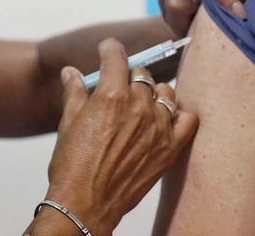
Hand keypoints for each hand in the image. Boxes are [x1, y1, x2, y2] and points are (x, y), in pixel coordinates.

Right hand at [34, 40, 197, 235]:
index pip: (117, 56)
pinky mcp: (170, 148)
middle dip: (128, 76)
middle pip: (141, 74)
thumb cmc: (73, 167)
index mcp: (111, 95)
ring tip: (141, 105)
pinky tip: (166, 117)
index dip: (110, 49)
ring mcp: (158, 127)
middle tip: (119, 88)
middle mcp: (138, 106)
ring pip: (165, 91)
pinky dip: (178, 113)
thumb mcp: (68, 124)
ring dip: (152, 93)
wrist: (84, 206)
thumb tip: (71, 72)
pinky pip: (187, 118)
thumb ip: (74, 92)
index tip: (108, 49)